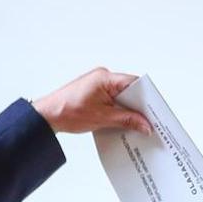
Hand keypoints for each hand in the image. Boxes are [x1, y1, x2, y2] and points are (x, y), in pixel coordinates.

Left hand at [32, 68, 152, 135]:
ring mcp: (98, 83)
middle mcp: (103, 76)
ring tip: (135, 125)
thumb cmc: (68, 112)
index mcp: (105, 77)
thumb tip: (145, 124)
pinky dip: (118, 110)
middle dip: (138, 106)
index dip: (146, 98)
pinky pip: (113, 99)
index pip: (134, 83)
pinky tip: (122, 122)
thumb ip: (127, 120)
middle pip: (129, 90)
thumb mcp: (103, 118)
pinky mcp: (95, 92)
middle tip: (148, 121)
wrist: (47, 116)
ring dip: (127, 110)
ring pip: (121, 96)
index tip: (154, 112)